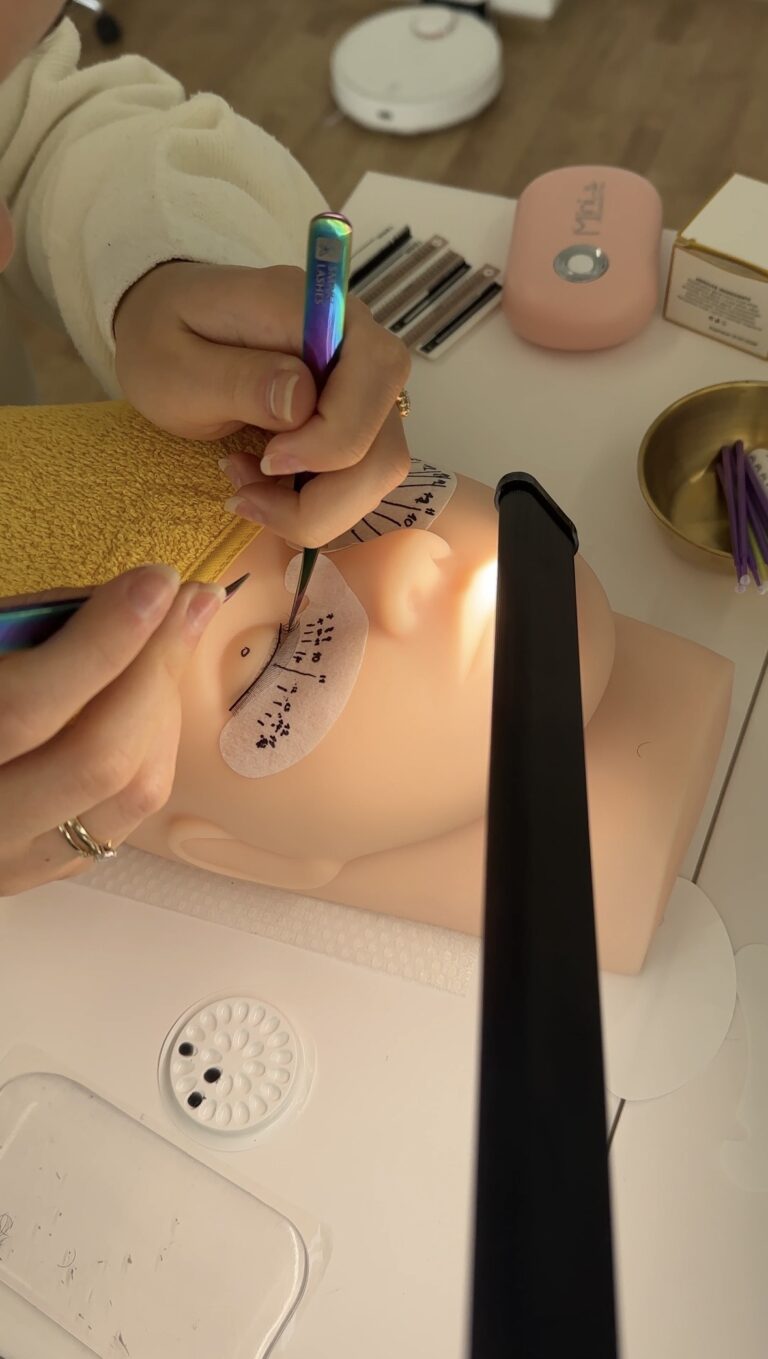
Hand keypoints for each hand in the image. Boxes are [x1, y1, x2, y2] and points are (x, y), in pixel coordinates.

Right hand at [0, 566, 223, 894]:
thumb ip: (34, 631)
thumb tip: (135, 601)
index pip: (27, 705)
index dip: (103, 642)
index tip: (156, 584)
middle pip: (97, 760)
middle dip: (157, 671)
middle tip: (192, 602)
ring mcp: (17, 858)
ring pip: (129, 792)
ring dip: (164, 708)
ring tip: (172, 642)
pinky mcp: (52, 867)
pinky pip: (131, 809)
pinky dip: (156, 745)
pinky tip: (153, 698)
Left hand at [114, 262, 411, 547]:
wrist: (164, 329)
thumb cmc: (162, 340)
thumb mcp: (173, 365)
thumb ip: (238, 380)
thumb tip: (302, 401)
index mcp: (312, 308)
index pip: (376, 370)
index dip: (336, 433)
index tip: (268, 459)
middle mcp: (354, 344)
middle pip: (386, 436)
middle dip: (326, 493)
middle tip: (248, 493)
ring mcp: (359, 387)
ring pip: (379, 469)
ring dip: (318, 507)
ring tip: (248, 492)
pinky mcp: (352, 422)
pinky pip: (358, 479)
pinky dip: (313, 504)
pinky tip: (263, 486)